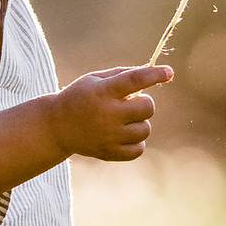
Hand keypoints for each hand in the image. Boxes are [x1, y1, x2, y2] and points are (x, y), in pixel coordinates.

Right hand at [47, 65, 170, 161]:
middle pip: (147, 107)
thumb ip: (122, 75)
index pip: (134, 80)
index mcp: (103, 92)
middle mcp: (107, 114)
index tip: (168, 72)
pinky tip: (124, 135)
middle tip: (130, 103)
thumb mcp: (95, 79)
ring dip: (140, 122)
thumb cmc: (80, 97)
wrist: (57, 126)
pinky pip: (139, 149)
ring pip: (145, 129)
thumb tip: (152, 73)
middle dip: (144, 103)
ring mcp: (109, 136)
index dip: (154, 75)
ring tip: (124, 120)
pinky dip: (136, 142)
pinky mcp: (110, 153)